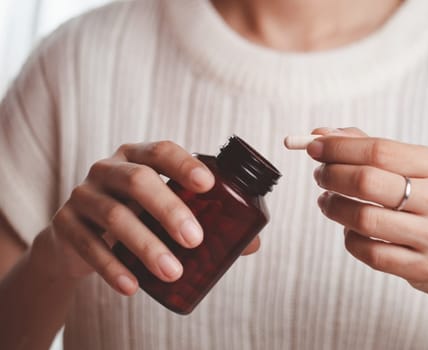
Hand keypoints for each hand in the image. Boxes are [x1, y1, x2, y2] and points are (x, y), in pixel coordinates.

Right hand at [40, 141, 259, 295]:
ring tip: (172, 272)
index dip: (184, 164)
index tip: (209, 186)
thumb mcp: (164, 210)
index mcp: (137, 157)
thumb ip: (204, 220)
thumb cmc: (135, 216)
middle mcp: (108, 169)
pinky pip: (87, 244)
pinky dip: (112, 267)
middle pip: (138, 180)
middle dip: (169, 209)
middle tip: (195, 240)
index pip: (161, 150)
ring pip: (114, 215)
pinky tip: (133, 286)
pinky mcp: (66, 224)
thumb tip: (251, 243)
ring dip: (146, 245)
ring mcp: (84, 195)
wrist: (79, 237)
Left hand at [308, 127, 427, 299]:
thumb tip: (320, 134)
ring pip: (363, 219)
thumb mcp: (408, 169)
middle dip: (331, 175)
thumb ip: (364, 147)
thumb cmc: (423, 203)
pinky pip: (368, 252)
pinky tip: (349, 229)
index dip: (338, 148)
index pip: (378, 150)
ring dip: (334, 207)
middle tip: (319, 175)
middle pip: (367, 182)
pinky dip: (349, 238)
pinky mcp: (421, 267)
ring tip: (327, 201)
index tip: (313, 147)